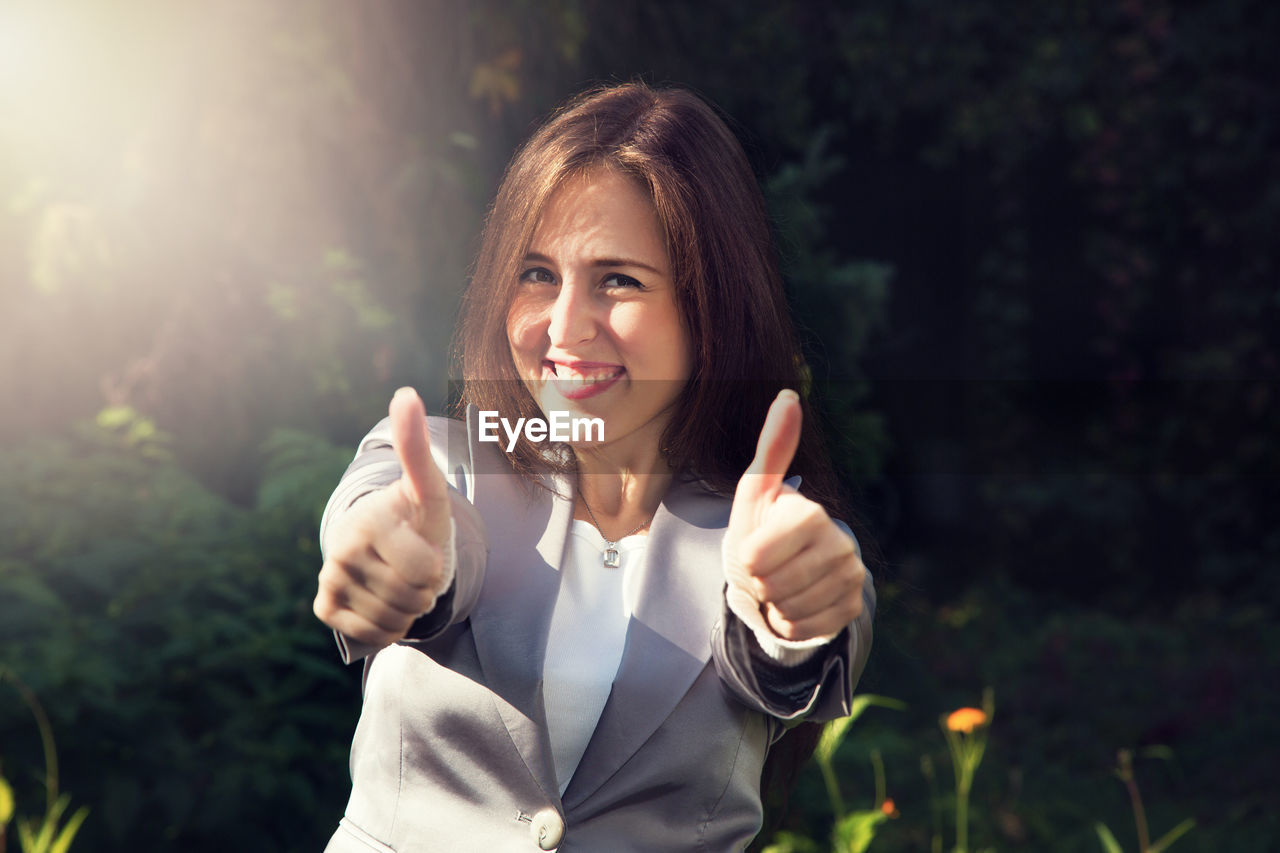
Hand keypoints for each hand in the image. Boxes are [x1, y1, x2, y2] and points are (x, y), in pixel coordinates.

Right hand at [313, 387, 453, 648]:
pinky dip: (388, 626)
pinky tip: (381, 599)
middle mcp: (343, 549)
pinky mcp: (325, 606)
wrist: (380, 544)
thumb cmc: (412, 517)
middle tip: (413, 565)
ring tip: (399, 580)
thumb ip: (417, 448)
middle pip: (414, 598)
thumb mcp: (426, 489)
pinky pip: (374, 634)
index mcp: (371, 520)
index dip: (435, 565)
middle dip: (424, 588)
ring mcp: (330, 578)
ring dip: (408, 608)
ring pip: (396, 620)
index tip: (423, 544)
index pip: (426, 571)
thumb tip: (405, 393)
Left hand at [724, 389, 865, 641]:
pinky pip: (805, 629)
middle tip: (768, 569)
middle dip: (760, 583)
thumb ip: (773, 446)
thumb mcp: (757, 489)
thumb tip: (789, 393)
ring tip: (781, 584)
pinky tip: (795, 603)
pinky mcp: (853, 606)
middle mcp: (840, 543)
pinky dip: (790, 623)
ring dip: (774, 603)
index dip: (747, 559)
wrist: (788, 568)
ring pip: (789, 609)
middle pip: (773, 585)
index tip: (755, 548)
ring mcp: (851, 577)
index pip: (758, 558)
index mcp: (811, 514)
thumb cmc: (764, 525)